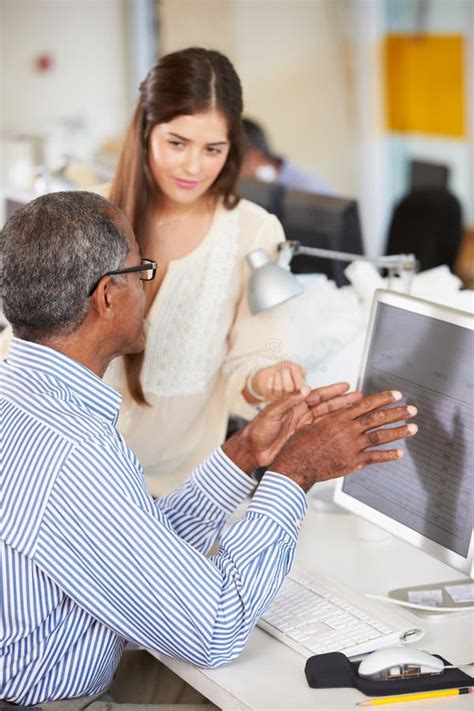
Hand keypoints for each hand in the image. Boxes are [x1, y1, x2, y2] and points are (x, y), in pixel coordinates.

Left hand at [223, 382, 360, 472]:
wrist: (252, 450)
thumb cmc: (258, 430)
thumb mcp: (272, 412)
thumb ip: (288, 400)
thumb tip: (305, 388)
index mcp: (294, 404)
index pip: (317, 395)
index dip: (332, 391)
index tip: (346, 386)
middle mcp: (301, 414)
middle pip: (326, 405)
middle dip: (343, 401)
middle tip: (359, 397)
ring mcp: (304, 426)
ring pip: (327, 418)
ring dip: (342, 414)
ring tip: (357, 410)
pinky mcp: (304, 438)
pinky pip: (323, 431)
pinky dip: (335, 429)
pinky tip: (345, 428)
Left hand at [243, 361, 306, 403]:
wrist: (269, 373)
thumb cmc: (282, 370)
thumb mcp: (290, 365)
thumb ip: (297, 368)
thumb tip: (304, 371)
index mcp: (299, 388)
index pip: (301, 387)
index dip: (298, 379)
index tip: (294, 369)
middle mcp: (290, 395)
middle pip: (289, 388)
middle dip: (286, 376)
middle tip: (285, 370)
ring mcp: (279, 396)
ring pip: (278, 388)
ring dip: (278, 376)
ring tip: (277, 372)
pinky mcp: (269, 395)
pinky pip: (269, 387)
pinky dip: (270, 379)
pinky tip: (271, 376)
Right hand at [270, 390, 417, 491]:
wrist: (296, 464)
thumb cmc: (300, 444)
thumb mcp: (314, 423)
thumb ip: (332, 417)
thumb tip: (344, 410)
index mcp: (339, 417)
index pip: (367, 404)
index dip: (384, 398)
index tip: (396, 395)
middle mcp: (348, 430)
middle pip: (378, 418)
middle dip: (397, 413)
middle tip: (411, 410)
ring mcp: (352, 447)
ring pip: (380, 436)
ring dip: (399, 431)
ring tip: (413, 428)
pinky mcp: (353, 462)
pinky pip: (375, 458)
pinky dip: (388, 455)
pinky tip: (400, 453)